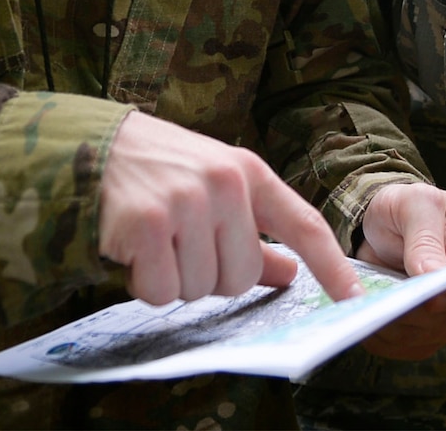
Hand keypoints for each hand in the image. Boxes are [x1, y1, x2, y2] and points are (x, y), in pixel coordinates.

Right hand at [99, 110, 360, 306]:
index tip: (354, 298)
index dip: (331, 265)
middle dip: (209, 276)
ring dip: (173, 279)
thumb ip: (254, 231)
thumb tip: (290, 273)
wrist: (91, 147)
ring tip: (155, 240)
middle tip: (181, 245)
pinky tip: (133, 249)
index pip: (303, 224)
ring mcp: (185, 202)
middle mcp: (224, 183)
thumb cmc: (160, 170)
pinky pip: (161, 292)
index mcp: (248, 171)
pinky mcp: (146, 224)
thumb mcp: (216, 186)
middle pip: (241, 278)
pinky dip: (144, 284)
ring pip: (199, 290)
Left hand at [354, 182, 445, 359]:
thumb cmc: (410, 206)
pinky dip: (381, 337)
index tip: (430, 295)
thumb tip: (432, 276)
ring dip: (394, 326)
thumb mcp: (417, 205)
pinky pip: (403, 346)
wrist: (386, 223)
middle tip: (381, 301)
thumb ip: (425, 239)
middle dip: (416, 312)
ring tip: (365, 306)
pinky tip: (364, 318)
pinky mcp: (422, 333)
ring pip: (426, 336)